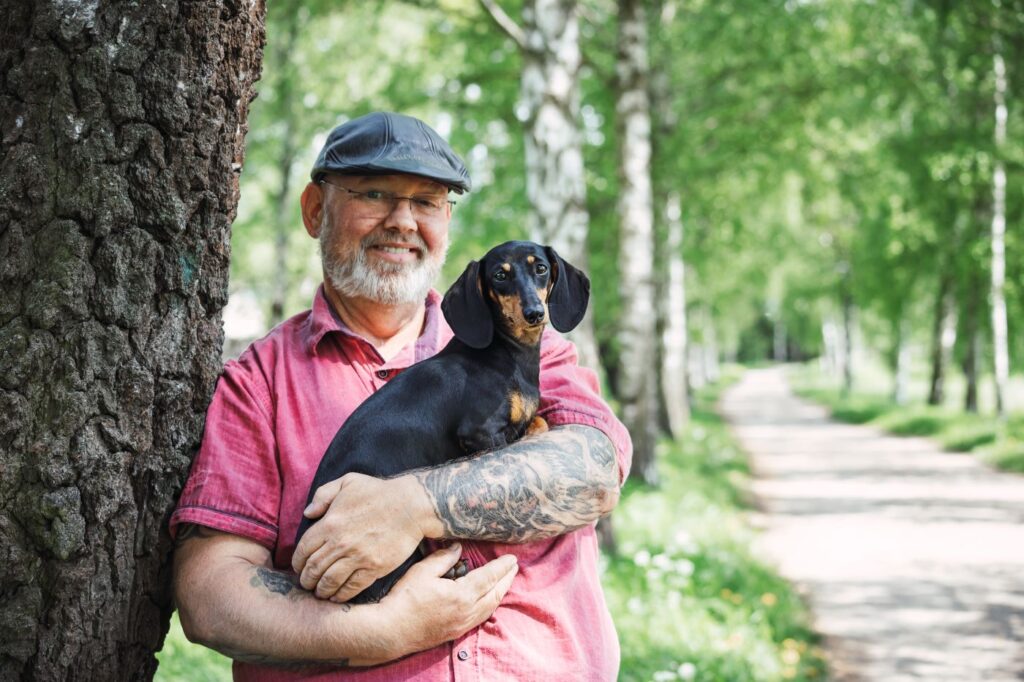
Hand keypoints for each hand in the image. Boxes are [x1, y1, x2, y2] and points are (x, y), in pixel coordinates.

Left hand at [292, 473, 426, 600]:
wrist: (411, 505)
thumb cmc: (379, 492)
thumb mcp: (348, 482)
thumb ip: (323, 495)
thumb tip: (308, 513)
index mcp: (330, 523)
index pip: (304, 550)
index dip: (298, 562)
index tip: (299, 568)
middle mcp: (340, 543)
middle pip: (314, 569)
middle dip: (306, 580)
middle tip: (307, 584)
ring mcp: (357, 557)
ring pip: (330, 582)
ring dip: (321, 590)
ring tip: (320, 592)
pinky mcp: (374, 568)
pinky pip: (351, 587)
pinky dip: (341, 595)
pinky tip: (337, 597)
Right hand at [381, 543, 517, 656]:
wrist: (391, 630)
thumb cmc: (405, 599)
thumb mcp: (423, 571)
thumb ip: (443, 558)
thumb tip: (458, 548)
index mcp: (462, 595)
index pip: (489, 577)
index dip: (501, 566)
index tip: (512, 558)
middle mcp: (467, 612)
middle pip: (495, 593)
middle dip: (506, 579)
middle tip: (514, 567)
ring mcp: (462, 624)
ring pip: (490, 607)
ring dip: (500, 593)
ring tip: (505, 581)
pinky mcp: (455, 632)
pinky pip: (481, 617)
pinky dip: (489, 605)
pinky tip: (488, 600)